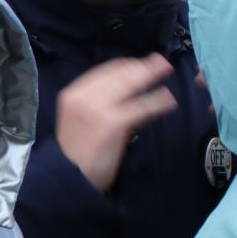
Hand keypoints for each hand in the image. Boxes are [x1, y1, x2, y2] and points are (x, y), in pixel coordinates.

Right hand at [56, 55, 178, 192]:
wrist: (68, 176)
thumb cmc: (78, 150)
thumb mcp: (80, 118)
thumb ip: (97, 101)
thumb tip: (124, 88)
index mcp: (74, 93)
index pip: (105, 71)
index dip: (127, 65)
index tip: (142, 63)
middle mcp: (83, 96)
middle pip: (119, 74)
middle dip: (143, 66)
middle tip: (162, 61)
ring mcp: (97, 108)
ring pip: (130, 85)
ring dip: (152, 76)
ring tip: (168, 71)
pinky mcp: (112, 123)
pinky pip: (141, 107)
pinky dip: (157, 101)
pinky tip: (168, 100)